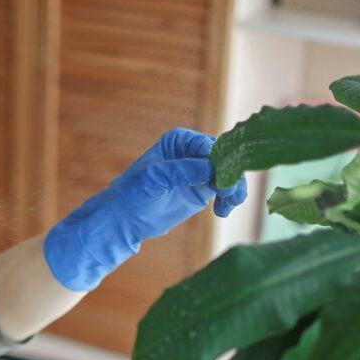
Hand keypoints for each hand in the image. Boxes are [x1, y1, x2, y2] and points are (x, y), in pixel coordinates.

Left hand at [44, 127, 247, 290]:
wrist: (126, 219)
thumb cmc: (133, 193)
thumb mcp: (153, 179)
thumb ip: (181, 171)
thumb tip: (211, 168)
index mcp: (179, 140)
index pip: (208, 146)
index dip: (219, 161)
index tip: (222, 178)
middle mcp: (193, 152)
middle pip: (224, 158)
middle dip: (231, 175)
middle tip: (228, 195)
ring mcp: (200, 171)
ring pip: (229, 174)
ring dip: (234, 189)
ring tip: (228, 205)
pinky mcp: (204, 190)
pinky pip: (226, 190)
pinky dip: (229, 199)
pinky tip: (223, 212)